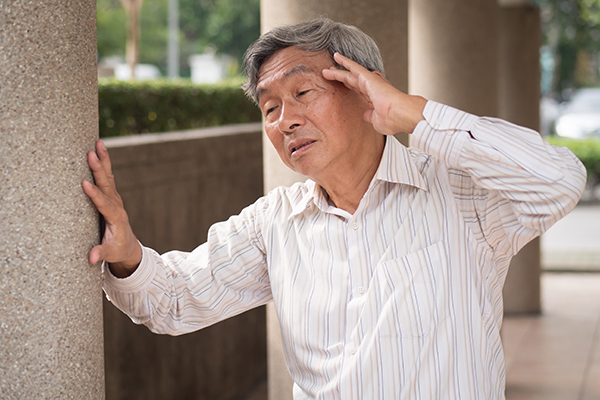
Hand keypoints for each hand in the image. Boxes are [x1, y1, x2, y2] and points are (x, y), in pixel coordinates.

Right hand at [83, 140, 141, 277]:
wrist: (128, 245)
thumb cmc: (117, 249)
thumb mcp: (111, 254)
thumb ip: (102, 253)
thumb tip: (92, 258)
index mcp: (116, 218)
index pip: (104, 204)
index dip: (95, 195)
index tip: (84, 184)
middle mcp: (117, 205)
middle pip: (107, 185)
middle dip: (98, 170)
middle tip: (90, 154)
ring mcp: (115, 198)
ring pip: (108, 176)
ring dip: (103, 160)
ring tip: (98, 143)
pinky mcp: (111, 195)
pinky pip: (106, 176)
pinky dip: (103, 163)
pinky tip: (98, 149)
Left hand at [322, 52, 426, 134]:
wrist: (400, 114)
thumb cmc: (393, 119)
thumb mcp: (377, 121)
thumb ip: (370, 116)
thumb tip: (366, 114)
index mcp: (375, 98)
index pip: (359, 90)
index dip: (350, 86)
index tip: (343, 84)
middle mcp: (373, 88)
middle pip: (352, 80)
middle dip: (341, 77)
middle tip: (330, 73)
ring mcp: (370, 82)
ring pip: (350, 73)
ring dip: (337, 71)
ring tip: (326, 68)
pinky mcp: (368, 77)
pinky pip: (353, 67)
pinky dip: (344, 61)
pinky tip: (336, 56)